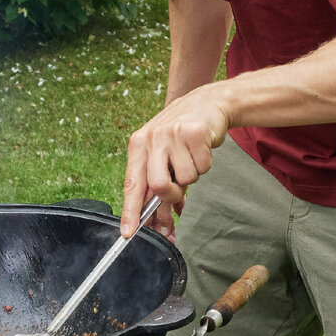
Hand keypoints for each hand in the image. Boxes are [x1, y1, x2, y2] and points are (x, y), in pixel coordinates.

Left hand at [119, 86, 228, 236]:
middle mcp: (152, 138)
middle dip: (173, 195)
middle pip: (159, 186)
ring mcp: (173, 134)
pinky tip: (201, 148)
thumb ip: (157, 187)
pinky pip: (203, 167)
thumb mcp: (162, 156)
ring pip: (185, 179)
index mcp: (138, 145)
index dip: (130, 210)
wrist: (207, 104)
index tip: (128, 232)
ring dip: (192, 175)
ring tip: (191, 157)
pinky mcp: (195, 132)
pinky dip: (205, 164)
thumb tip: (161, 226)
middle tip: (180, 188)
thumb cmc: (180, 135)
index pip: (132, 184)